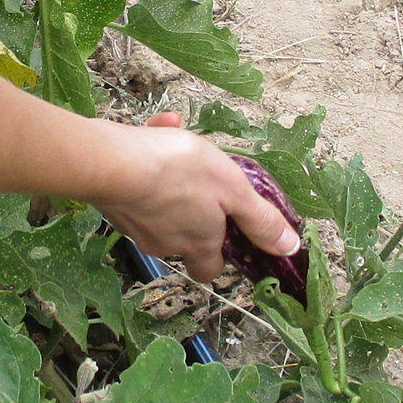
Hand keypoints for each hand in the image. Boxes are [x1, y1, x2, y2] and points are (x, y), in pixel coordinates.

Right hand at [88, 111, 301, 282]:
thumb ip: (261, 220)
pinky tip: (155, 133)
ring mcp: (135, 226)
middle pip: (183, 238)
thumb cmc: (180, 173)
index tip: (225, 233)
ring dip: (172, 178)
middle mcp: (165, 242)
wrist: (113, 162)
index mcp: (198, 243)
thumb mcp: (234, 190)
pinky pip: (138, 185)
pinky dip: (149, 163)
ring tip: (177, 143)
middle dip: (193, 212)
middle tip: (201, 182)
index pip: (209, 270)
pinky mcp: (112, 204)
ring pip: (160, 206)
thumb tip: (290, 248)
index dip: (218, 255)